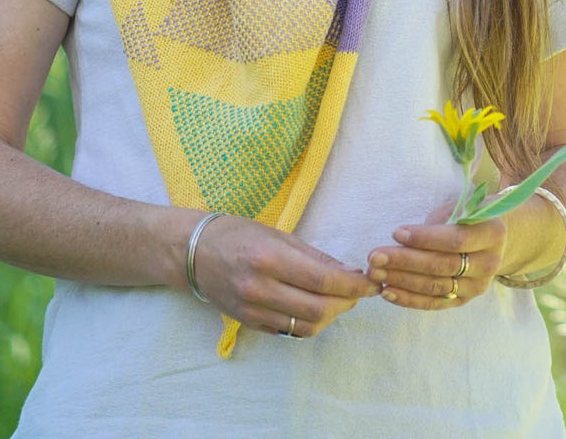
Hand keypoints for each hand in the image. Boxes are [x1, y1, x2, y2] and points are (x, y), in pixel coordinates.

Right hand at [190, 214, 380, 337]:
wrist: (194, 253)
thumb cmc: (238, 233)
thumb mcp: (277, 234)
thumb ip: (313, 256)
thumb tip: (348, 271)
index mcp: (269, 259)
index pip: (323, 279)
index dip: (353, 284)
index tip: (371, 281)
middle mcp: (260, 289)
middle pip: (318, 309)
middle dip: (347, 302)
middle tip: (359, 290)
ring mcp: (253, 310)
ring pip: (306, 327)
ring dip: (331, 316)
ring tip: (340, 299)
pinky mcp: (250, 324)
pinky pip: (289, 331)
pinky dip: (309, 322)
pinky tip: (316, 307)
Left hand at [365, 203, 505, 309]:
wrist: (493, 239)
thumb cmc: (468, 216)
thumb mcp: (461, 207)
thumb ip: (439, 222)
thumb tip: (401, 238)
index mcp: (492, 233)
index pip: (455, 240)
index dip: (425, 238)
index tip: (395, 233)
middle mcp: (489, 264)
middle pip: (442, 266)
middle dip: (405, 262)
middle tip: (375, 257)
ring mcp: (477, 286)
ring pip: (435, 287)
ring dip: (402, 281)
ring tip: (376, 274)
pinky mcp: (463, 301)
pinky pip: (434, 303)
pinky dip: (409, 299)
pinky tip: (388, 292)